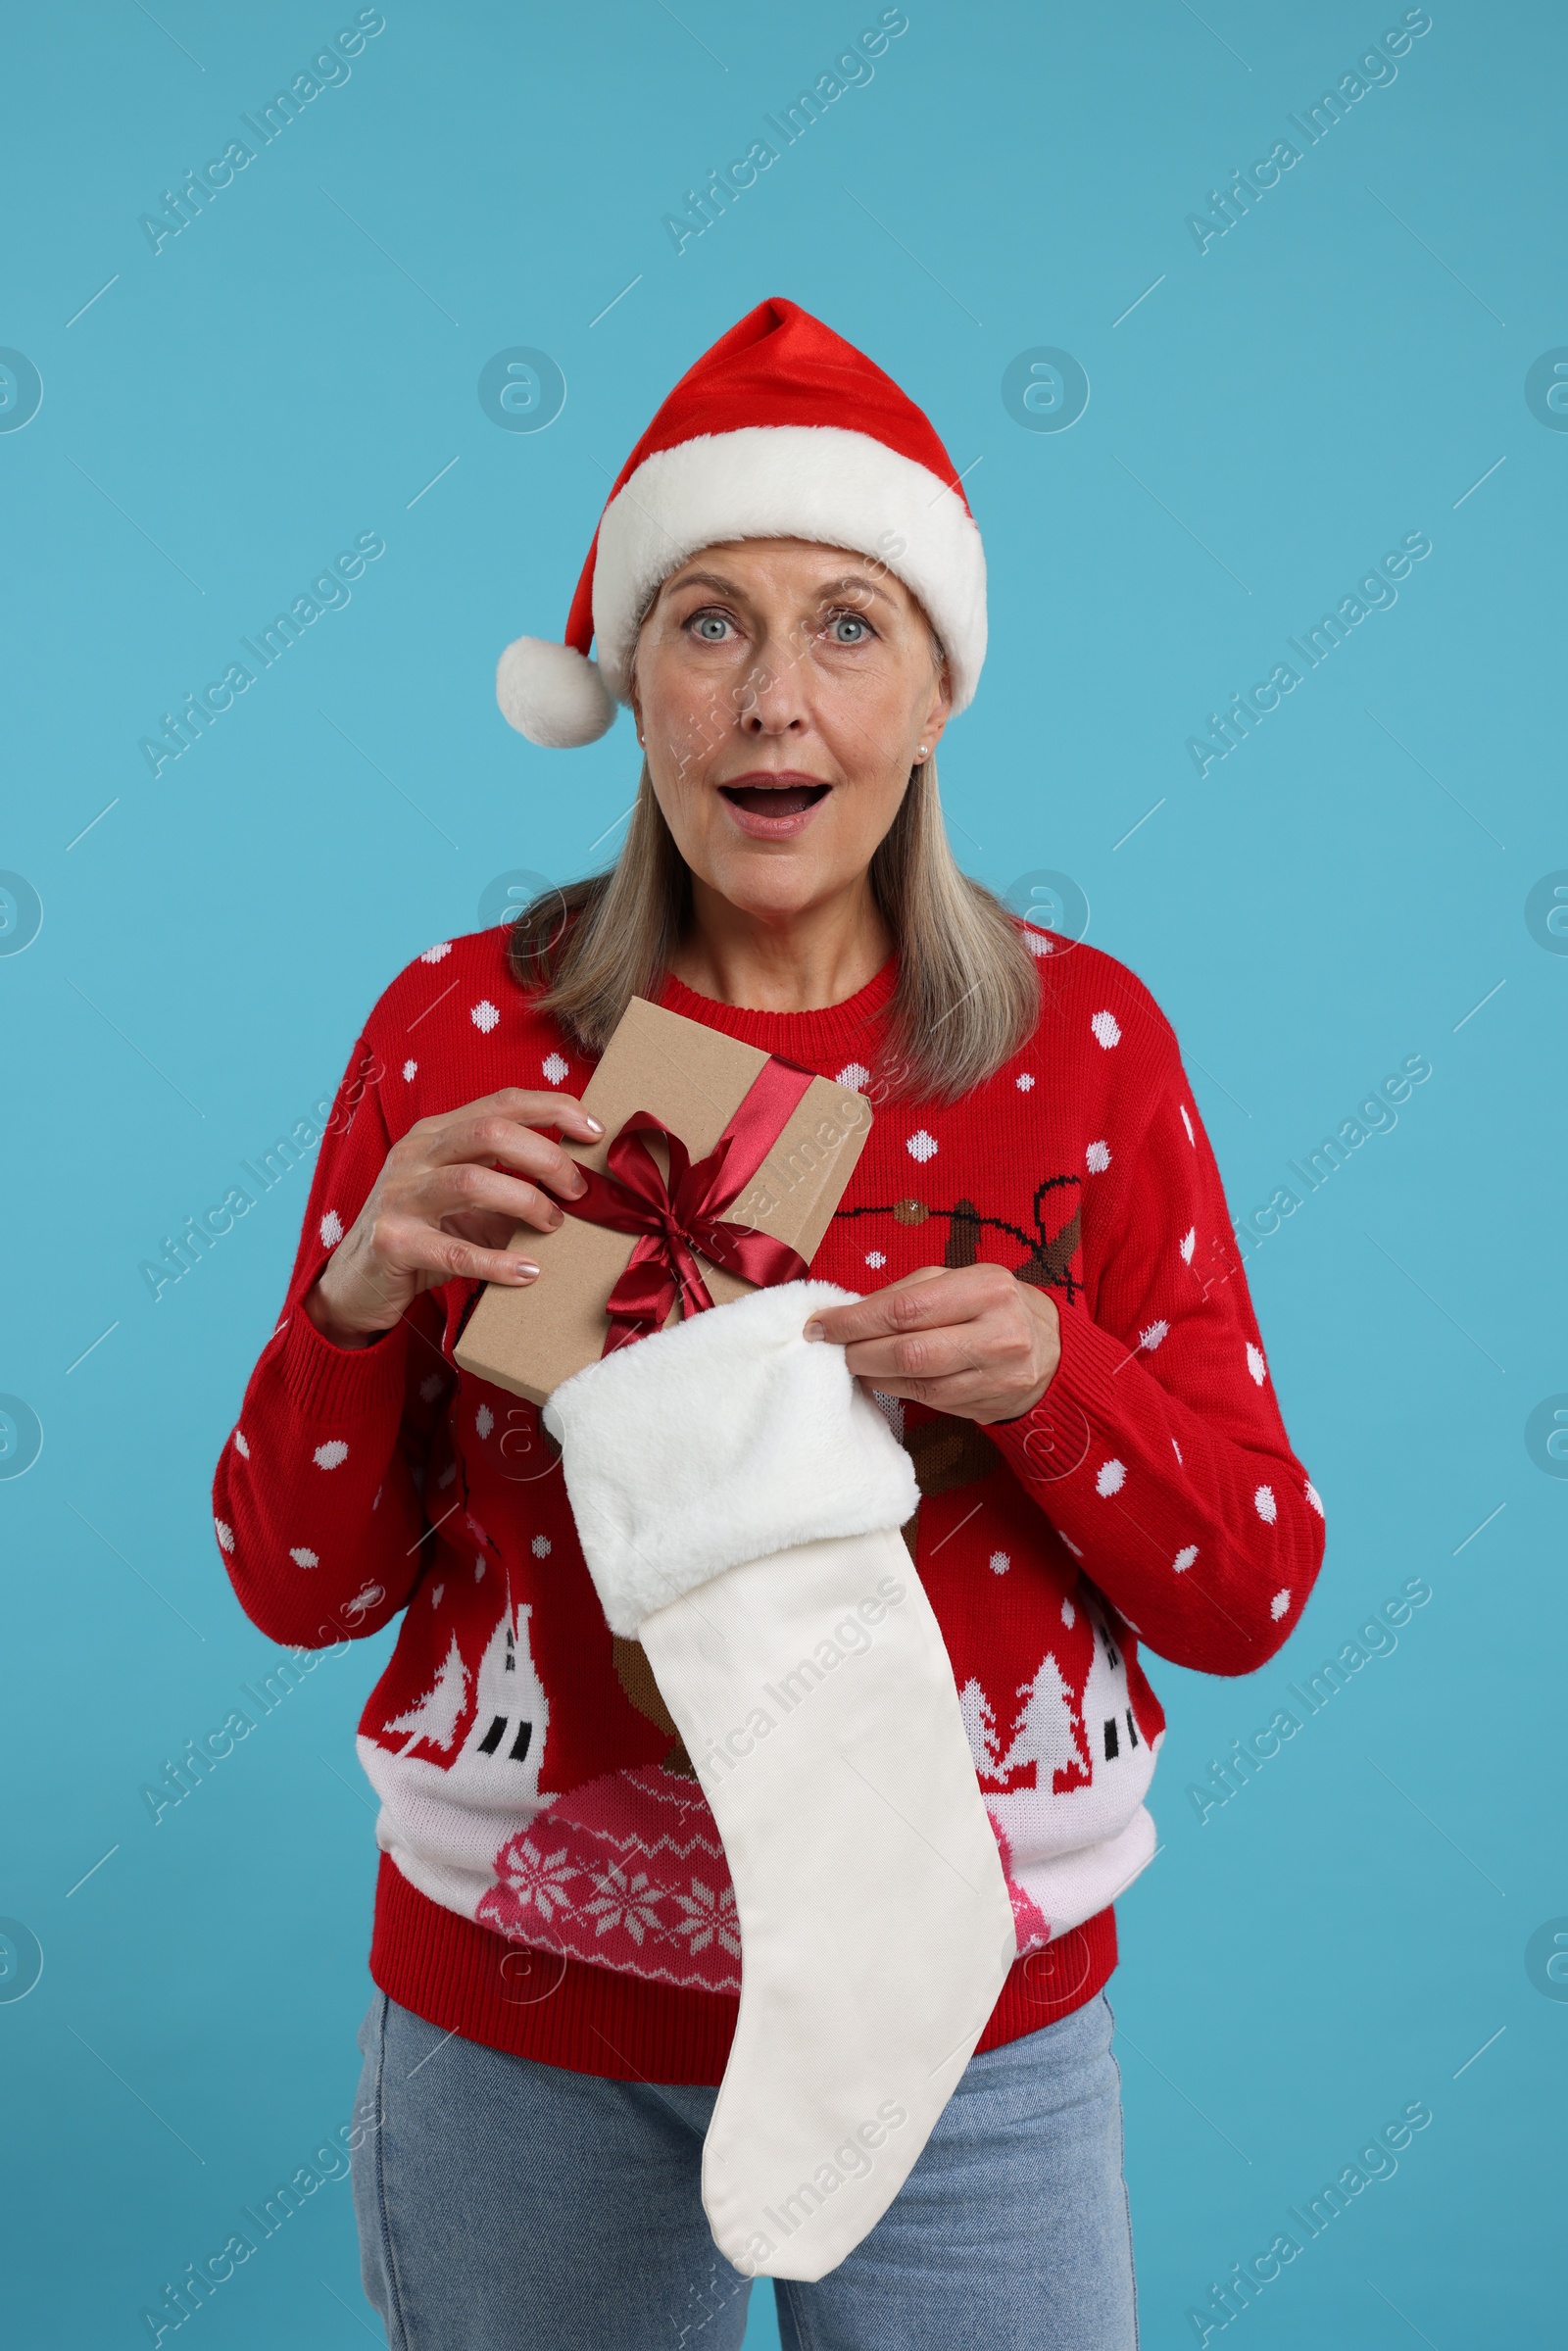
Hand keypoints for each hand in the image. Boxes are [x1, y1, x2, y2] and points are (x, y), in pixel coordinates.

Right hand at [304, 1087, 601, 1348]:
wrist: (357, 1284)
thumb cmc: (424, 1237)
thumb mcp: (468, 1203)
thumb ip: (511, 1184)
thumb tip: (578, 1183)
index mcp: (435, 1134)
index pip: (501, 1103)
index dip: (553, 1109)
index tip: (595, 1131)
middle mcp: (414, 1155)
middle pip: (490, 1132)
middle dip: (547, 1155)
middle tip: (579, 1189)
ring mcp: (399, 1196)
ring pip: (472, 1181)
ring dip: (526, 1200)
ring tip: (555, 1224)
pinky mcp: (392, 1242)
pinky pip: (453, 1251)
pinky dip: (497, 1261)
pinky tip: (529, 1272)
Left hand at [804, 1264, 1060, 1424]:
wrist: (1052, 1349)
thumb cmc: (992, 1305)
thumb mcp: (961, 1280)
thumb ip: (909, 1292)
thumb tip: (850, 1311)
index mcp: (987, 1287)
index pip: (906, 1308)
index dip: (856, 1320)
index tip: (821, 1324)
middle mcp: (999, 1332)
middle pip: (909, 1351)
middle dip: (859, 1351)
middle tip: (832, 1349)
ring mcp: (998, 1375)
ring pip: (917, 1382)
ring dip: (873, 1373)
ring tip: (852, 1362)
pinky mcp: (991, 1404)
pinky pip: (930, 1402)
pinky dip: (895, 1390)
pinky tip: (880, 1379)